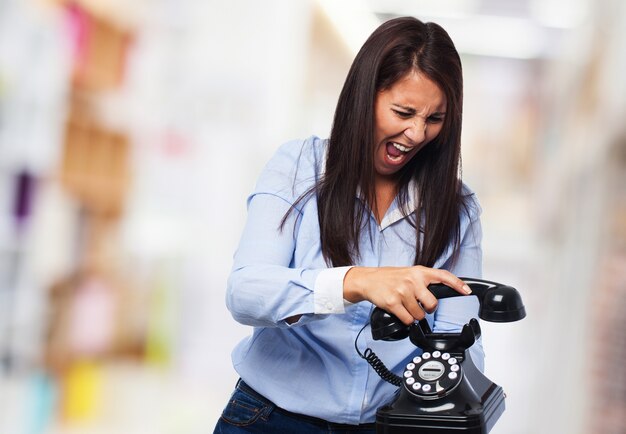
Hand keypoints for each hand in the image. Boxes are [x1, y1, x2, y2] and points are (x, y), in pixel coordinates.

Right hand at [343, 266, 471, 324]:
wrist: (368, 280)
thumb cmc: (389, 278)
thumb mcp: (408, 273)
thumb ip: (423, 281)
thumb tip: (438, 293)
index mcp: (419, 271)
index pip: (443, 276)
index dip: (457, 284)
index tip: (467, 291)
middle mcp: (412, 280)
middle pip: (432, 304)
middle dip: (428, 309)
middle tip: (421, 306)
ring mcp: (402, 291)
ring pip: (419, 315)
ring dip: (414, 315)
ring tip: (405, 306)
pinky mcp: (393, 303)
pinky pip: (407, 320)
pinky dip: (405, 320)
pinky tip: (399, 312)